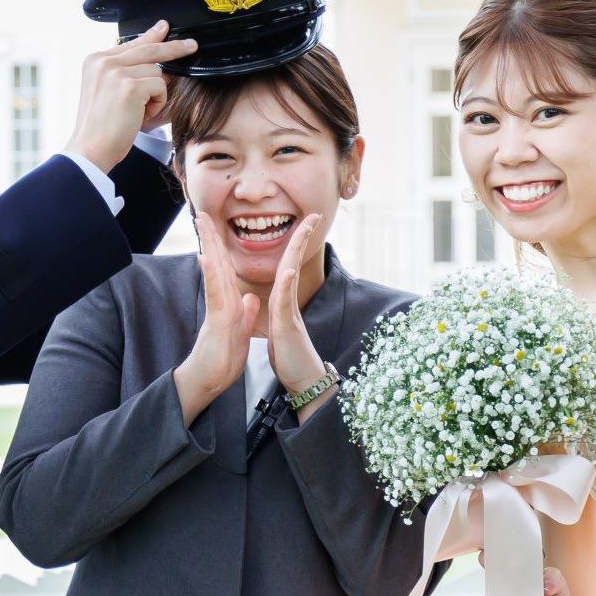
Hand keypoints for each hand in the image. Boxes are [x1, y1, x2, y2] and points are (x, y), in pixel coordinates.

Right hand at [68, 22, 197, 174]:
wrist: (90, 149)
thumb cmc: (101, 127)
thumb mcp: (108, 91)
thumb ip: (125, 72)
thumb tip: (158, 61)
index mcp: (95, 60)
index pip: (130, 43)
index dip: (150, 36)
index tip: (163, 27)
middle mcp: (103, 61)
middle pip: (148, 49)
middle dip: (173, 48)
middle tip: (191, 45)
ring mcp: (116, 72)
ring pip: (157, 72)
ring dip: (155, 94)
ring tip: (138, 112)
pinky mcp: (130, 86)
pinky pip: (160, 87)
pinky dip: (157, 103)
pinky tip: (141, 115)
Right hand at [173, 215, 258, 424]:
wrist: (210, 380)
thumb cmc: (223, 359)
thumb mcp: (241, 331)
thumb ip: (244, 313)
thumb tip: (250, 298)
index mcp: (228, 301)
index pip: (224, 268)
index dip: (221, 246)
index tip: (215, 226)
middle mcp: (221, 300)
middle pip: (216, 262)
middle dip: (210, 236)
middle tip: (201, 212)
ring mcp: (218, 308)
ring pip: (214, 270)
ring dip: (209, 246)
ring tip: (201, 223)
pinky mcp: (217, 319)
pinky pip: (215, 293)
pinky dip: (211, 275)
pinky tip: (206, 257)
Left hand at [267, 214, 325, 395]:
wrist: (302, 381)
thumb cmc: (291, 357)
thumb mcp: (281, 328)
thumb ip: (280, 311)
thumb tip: (280, 300)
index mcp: (282, 301)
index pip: (287, 266)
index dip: (293, 245)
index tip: (303, 223)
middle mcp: (288, 302)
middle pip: (293, 262)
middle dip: (302, 237)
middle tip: (315, 214)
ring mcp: (288, 313)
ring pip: (290, 276)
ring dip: (295, 251)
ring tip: (304, 228)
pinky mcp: (287, 327)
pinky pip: (285, 304)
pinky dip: (286, 286)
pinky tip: (289, 271)